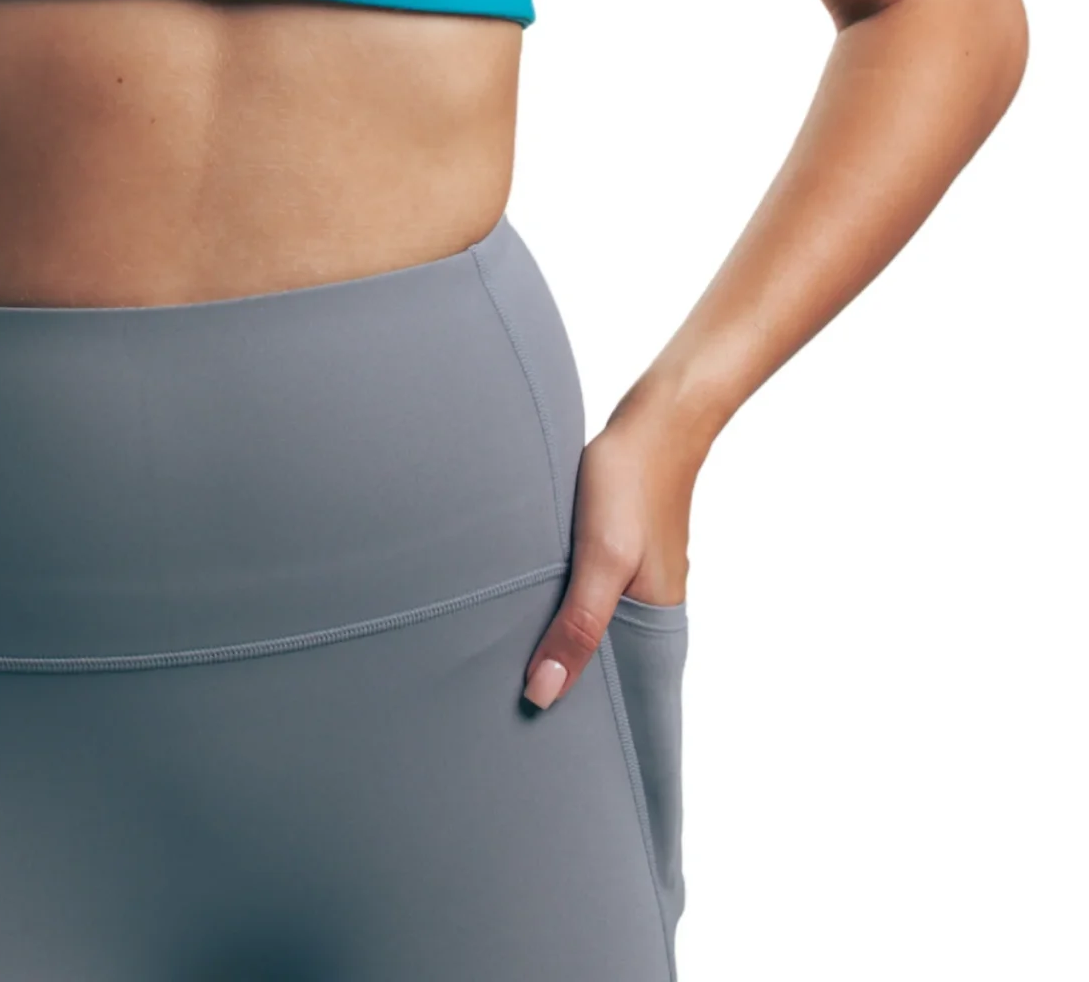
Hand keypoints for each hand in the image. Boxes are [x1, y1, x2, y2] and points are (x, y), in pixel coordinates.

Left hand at [521, 405, 698, 710]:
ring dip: (560, 644)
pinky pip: (585, 596)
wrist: (653, 419)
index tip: (555, 752)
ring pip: (591, 627)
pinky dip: (561, 609)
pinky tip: (529, 612)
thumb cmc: (630, 486)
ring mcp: (634, 578)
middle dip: (569, 688)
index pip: (632, 697)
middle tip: (514, 722)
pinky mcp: (615, 552)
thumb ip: (576, 627)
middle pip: (607, 664)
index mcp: (657, 621)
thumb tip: (543, 694)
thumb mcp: (600, 562)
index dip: (599, 724)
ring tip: (512, 674)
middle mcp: (650, 606)